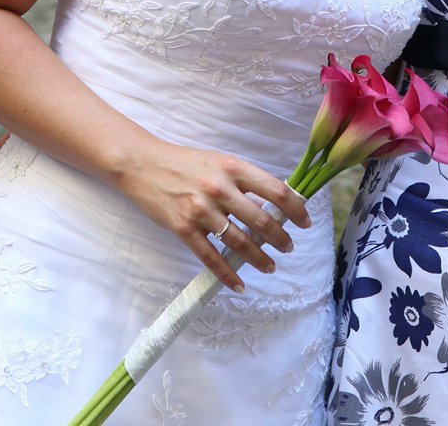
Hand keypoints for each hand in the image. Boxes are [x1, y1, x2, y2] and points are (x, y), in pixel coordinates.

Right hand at [114, 137, 312, 291]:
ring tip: (270, 266)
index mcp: (233, 167)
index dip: (296, 209)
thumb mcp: (219, 162)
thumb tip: (274, 203)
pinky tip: (240, 285)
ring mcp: (201, 210)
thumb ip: (244, 181)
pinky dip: (228, 275)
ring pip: (240, 242)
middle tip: (289, 247)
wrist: (143, 165)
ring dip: (260, 258)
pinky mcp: (184, 228)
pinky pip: (211, 258)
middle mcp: (219, 188)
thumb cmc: (185, 163)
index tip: (304, 222)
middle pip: (262, 220)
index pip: (276, 191)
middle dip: (281, 238)